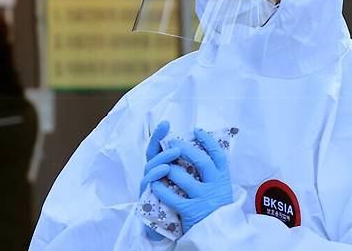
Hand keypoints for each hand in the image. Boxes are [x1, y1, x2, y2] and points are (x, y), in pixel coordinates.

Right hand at [140, 120, 179, 240]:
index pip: (159, 146)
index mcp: (163, 166)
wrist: (174, 228)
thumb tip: (203, 143)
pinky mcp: (148, 196)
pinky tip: (165, 169)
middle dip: (160, 141)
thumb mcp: (190, 180)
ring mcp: (150, 184)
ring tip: (174, 152)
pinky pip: (150, 183)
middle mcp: (154, 173)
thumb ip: (190, 164)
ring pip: (152, 165)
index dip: (160, 134)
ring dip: (163, 157)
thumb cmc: (183, 201)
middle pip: (152, 152)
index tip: (166, 122)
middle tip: (175, 140)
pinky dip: (157, 175)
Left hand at [149, 128, 232, 233]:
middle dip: (184, 149)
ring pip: (184, 178)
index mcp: (223, 179)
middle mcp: (215, 186)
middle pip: (200, 161)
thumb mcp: (221, 188)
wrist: (220, 234)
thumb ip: (214, 174)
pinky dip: (161, 189)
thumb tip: (202, 151)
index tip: (196, 130)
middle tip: (172, 141)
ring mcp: (203, 199)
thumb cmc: (217, 207)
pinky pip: (173, 197)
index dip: (207, 140)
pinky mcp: (191, 211)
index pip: (218, 154)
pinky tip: (154, 183)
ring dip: (170, 169)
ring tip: (163, 164)